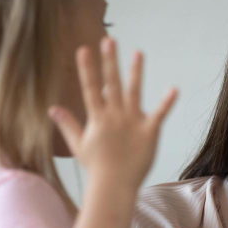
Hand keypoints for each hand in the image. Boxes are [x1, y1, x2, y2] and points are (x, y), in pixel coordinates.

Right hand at [49, 37, 177, 188]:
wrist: (114, 187)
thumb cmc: (96, 168)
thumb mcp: (78, 144)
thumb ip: (68, 124)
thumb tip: (52, 109)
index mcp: (98, 118)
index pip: (90, 88)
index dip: (87, 68)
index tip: (84, 49)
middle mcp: (114, 116)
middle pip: (112, 84)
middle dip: (110, 61)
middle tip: (110, 40)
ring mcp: (132, 122)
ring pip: (134, 92)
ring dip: (136, 72)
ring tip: (138, 53)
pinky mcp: (149, 132)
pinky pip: (159, 114)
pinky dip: (167, 102)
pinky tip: (175, 89)